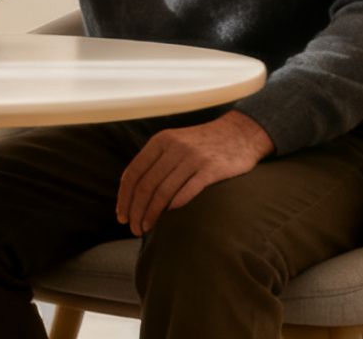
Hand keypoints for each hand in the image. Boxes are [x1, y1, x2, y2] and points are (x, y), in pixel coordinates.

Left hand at [115, 112, 273, 235]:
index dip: (124, 198)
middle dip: (136, 211)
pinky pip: (188, 191)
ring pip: (163, 192)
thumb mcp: (175, 143)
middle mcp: (174, 147)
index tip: (121, 216)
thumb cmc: (202, 144)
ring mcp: (193, 158)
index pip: (133, 173)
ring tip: (146, 228)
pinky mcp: (212, 169)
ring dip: (151, 214)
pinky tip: (168, 218)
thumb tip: (133, 194)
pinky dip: (174, 206)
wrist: (240, 133)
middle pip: (146, 185)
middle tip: (133, 229)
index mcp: (161, 141)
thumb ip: (156, 162)